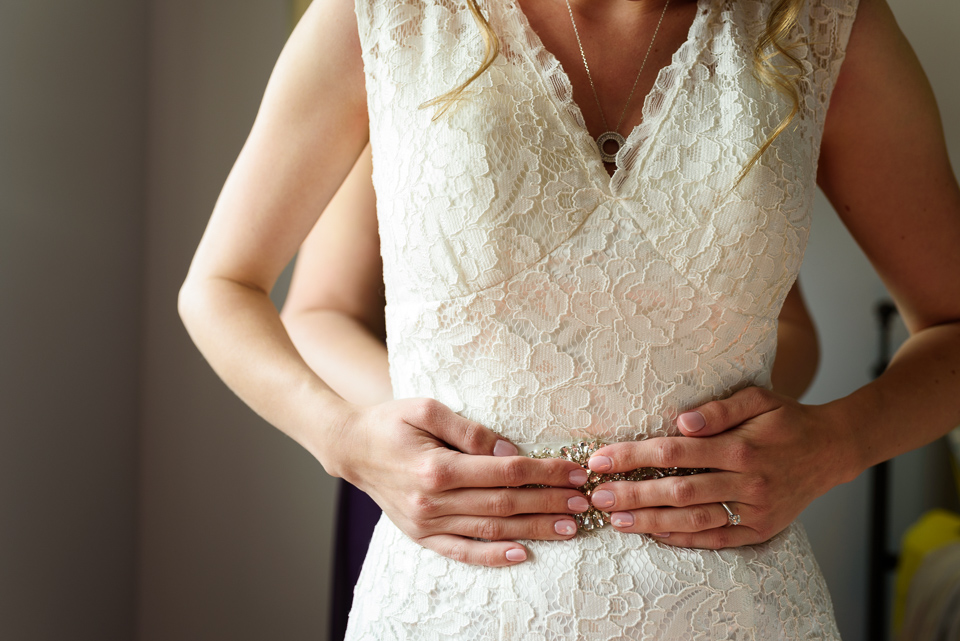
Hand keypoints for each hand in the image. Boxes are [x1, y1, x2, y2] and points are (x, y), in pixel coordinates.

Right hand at [331, 398, 591, 565]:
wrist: (352, 448)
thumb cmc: (391, 421)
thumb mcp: (427, 408)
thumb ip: (470, 431)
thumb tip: (510, 450)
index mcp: (436, 466)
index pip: (504, 472)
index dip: (543, 472)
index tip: (573, 472)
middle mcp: (432, 500)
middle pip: (504, 503)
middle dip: (549, 503)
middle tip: (584, 502)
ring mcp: (426, 523)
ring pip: (490, 529)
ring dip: (534, 529)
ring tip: (569, 528)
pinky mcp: (421, 535)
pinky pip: (462, 552)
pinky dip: (492, 556)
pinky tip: (521, 555)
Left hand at [585, 387, 856, 547]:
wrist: (832, 449)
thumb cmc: (786, 419)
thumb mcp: (758, 398)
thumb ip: (720, 408)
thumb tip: (683, 421)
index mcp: (740, 447)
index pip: (674, 452)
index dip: (633, 457)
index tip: (601, 460)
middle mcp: (746, 482)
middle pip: (678, 491)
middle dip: (632, 494)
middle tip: (597, 496)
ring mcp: (754, 510)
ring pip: (693, 521)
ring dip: (651, 522)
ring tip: (617, 521)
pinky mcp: (760, 530)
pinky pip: (716, 539)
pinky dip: (684, 540)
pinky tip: (655, 535)